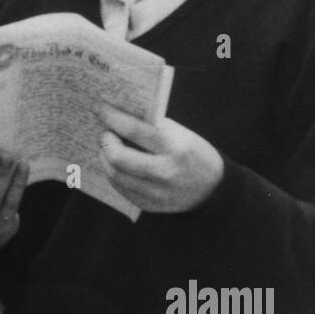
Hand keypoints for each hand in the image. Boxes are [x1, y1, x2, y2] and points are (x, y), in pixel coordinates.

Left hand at [99, 105, 223, 213]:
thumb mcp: (182, 135)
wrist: (214, 189)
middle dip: (106, 142)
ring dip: (106, 158)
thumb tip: (121, 117)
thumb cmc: (194, 153)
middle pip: (118, 157)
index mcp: (175, 148)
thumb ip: (154, 128)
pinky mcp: (150, 205)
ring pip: (115, 175)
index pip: (134, 130)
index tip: (100, 108)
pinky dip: (114, 174)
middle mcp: (164, 173)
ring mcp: (156, 193)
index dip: (112, 117)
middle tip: (105, 133)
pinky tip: (116, 165)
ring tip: (108, 149)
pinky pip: (121, 189)